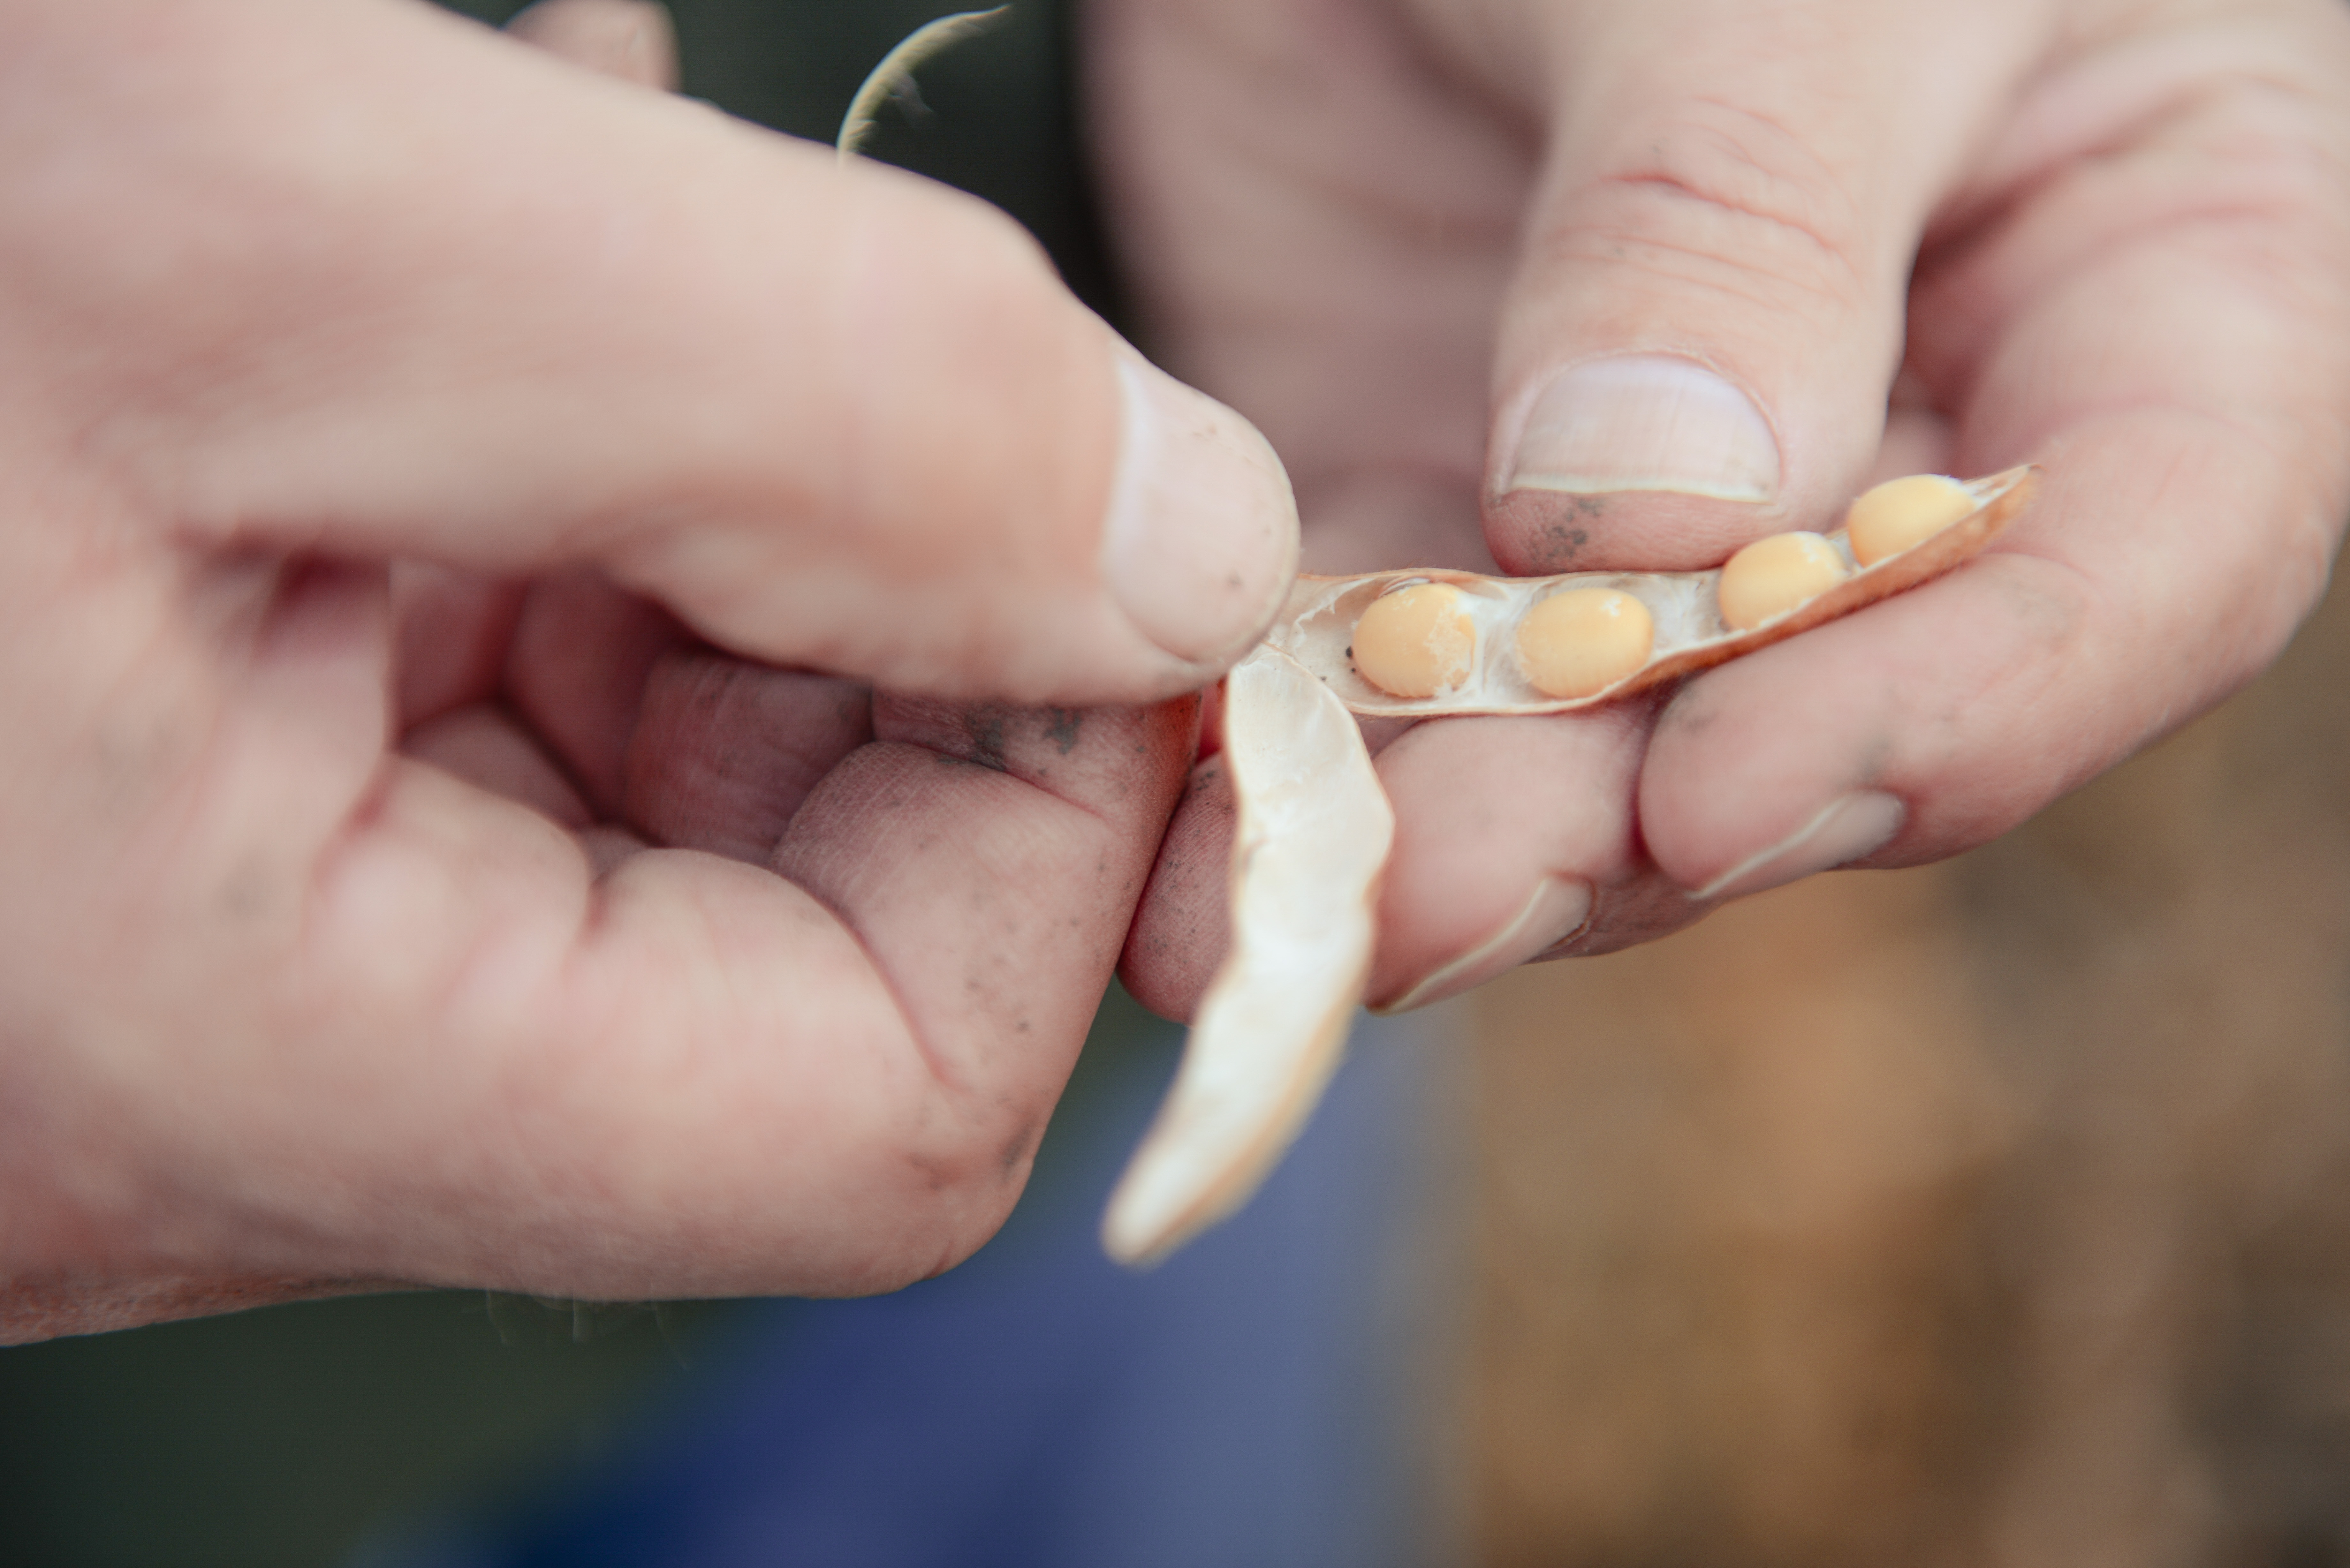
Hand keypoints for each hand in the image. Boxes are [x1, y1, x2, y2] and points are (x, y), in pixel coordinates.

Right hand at [0, 0, 1296, 1341]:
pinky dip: (576, 490)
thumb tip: (1191, 554)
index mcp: (236, 1061)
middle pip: (798, 954)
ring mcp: (190, 953)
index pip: (886, 1107)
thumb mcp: (283, 231)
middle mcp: (217, 1082)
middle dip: (893, 647)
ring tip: (605, 265)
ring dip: (731, 531)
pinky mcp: (159, 807)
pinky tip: (498, 281)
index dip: (1058, 828)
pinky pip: (499, 700)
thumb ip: (818, 413)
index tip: (1074, 545)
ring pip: (657, 808)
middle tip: (838, 356)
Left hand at [1101, 0, 2349, 1013]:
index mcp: (2136, 270)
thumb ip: (1738, 220)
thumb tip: (1673, 511)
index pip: (2146, 560)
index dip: (1957, 709)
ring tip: (1282, 908)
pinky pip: (1409, 680)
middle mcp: (1911, 429)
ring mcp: (1674, 499)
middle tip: (1425, 904)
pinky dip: (1311, 759)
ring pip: (1603, 744)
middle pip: (1833, 708)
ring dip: (1450, 841)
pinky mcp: (1455, 505)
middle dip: (1631, 828)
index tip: (1722, 789)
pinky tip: (1188, 840)